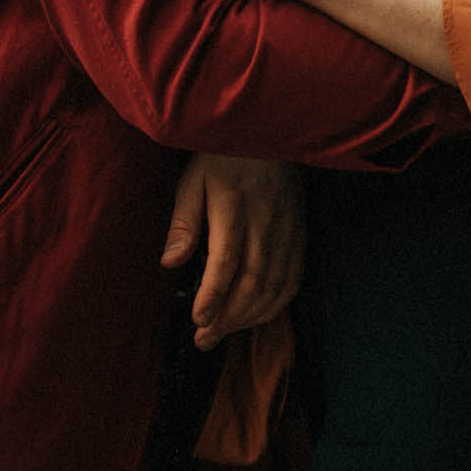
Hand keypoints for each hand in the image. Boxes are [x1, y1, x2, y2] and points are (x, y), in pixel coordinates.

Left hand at [163, 154, 303, 350]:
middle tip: (204, 339)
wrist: (271, 131)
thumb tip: (170, 262)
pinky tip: (258, 316)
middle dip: (228, 317)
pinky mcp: (299, 234)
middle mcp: (265, 223)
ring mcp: (287, 230)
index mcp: (234, 207)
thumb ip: (183, 222)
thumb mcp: (193, 179)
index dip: (213, 296)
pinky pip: (294, 278)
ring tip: (224, 333)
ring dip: (250, 317)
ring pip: (274, 285)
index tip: (198, 321)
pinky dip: (277, 303)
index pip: (226, 261)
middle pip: (252, 281)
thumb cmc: (224, 156)